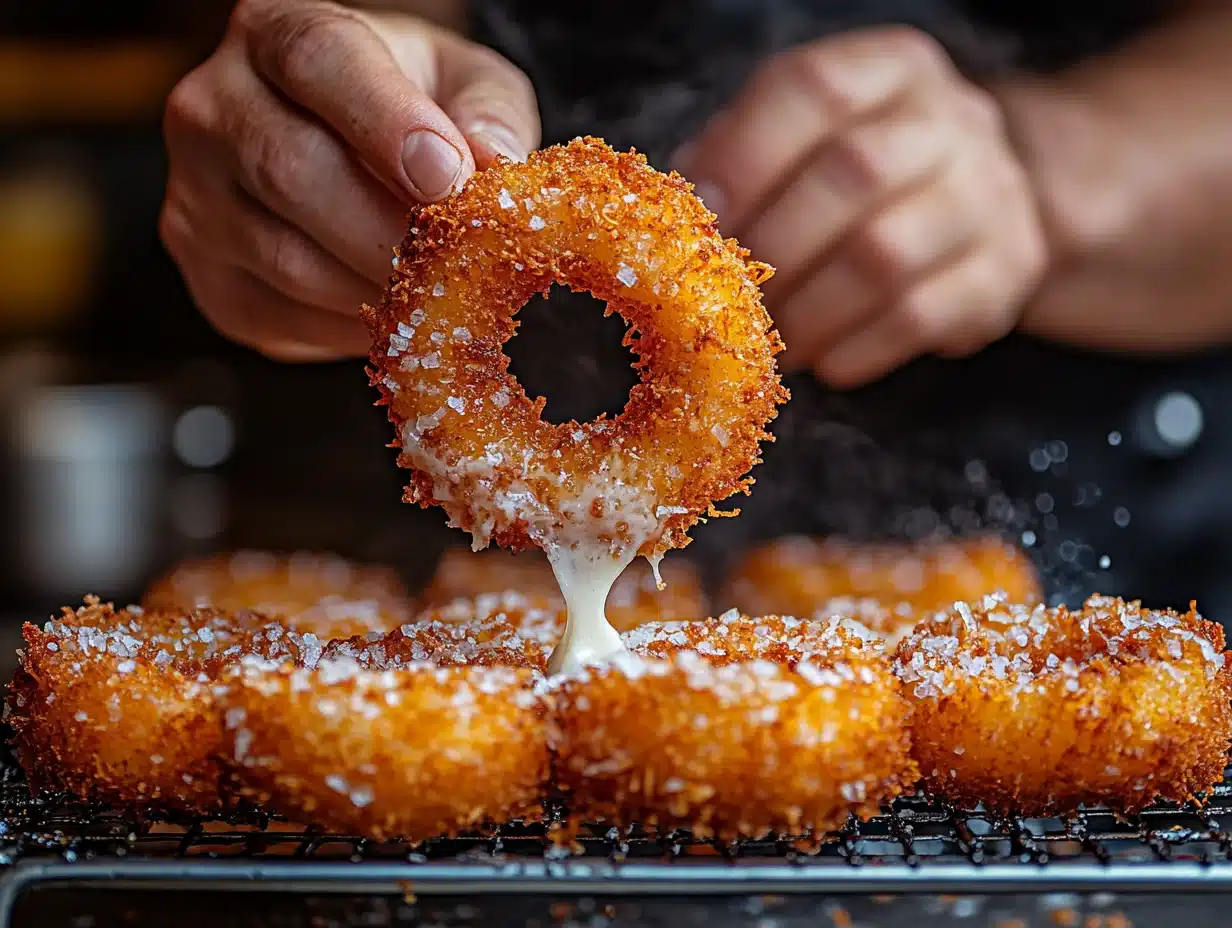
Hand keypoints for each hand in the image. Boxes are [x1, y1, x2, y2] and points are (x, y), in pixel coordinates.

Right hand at [160, 0, 538, 360]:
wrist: (350, 166)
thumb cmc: (412, 114)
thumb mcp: (464, 85)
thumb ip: (487, 112)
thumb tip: (493, 163)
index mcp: (275, 32)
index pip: (317, 60)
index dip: (386, 121)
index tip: (447, 177)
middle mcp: (213, 107)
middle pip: (292, 170)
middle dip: (391, 229)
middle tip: (457, 261)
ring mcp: (196, 199)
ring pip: (289, 259)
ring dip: (380, 289)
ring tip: (438, 290)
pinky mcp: (210, 280)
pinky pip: (284, 318)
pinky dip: (354, 328)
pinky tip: (397, 313)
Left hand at [674, 28, 1046, 387]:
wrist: (977, 206)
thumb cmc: (857, 179)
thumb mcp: (802, 142)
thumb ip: (740, 160)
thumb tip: (679, 216)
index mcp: (889, 70)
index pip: (816, 88)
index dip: (746, 155)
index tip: (701, 217)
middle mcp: (951, 119)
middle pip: (856, 172)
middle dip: (774, 246)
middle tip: (730, 296)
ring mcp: (992, 194)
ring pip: (887, 255)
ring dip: (809, 311)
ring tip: (771, 339)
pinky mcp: (1008, 270)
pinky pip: (920, 318)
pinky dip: (855, 349)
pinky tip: (823, 360)